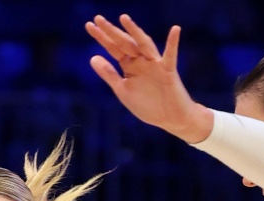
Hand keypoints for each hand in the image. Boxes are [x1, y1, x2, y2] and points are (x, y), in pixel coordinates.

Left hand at [85, 14, 212, 141]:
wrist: (170, 118)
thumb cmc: (148, 105)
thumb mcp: (123, 90)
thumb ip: (109, 74)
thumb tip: (92, 57)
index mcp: (130, 66)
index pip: (113, 48)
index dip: (102, 37)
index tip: (88, 25)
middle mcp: (141, 61)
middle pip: (125, 43)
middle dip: (111, 31)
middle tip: (98, 19)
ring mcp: (155, 64)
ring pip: (143, 44)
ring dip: (134, 31)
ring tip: (123, 18)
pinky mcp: (168, 71)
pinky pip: (170, 56)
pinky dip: (173, 43)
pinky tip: (175, 29)